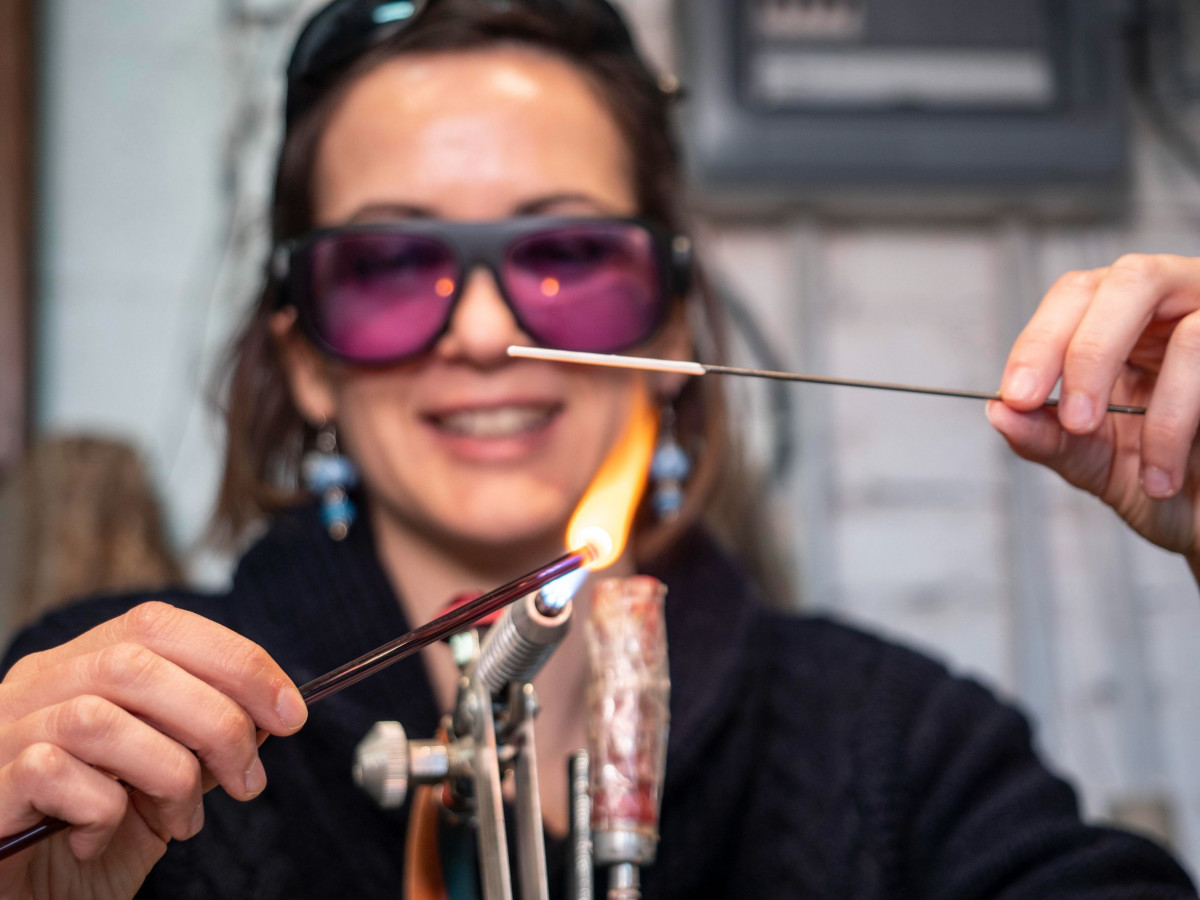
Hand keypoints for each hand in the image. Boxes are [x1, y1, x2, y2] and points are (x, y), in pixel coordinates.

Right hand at [0, 602, 307, 898]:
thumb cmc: (89, 837)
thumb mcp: (163, 782)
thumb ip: (203, 740)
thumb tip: (272, 711)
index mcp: (80, 666)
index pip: (158, 625)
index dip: (235, 659)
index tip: (290, 711)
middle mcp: (36, 685)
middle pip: (136, 662)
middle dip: (217, 718)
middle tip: (248, 780)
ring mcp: (3, 732)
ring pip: (99, 719)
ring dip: (168, 773)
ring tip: (183, 820)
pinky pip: (53, 773)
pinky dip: (100, 809)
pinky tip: (99, 839)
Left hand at [988, 254, 1199, 572]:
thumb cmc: (1160, 479)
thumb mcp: (1092, 461)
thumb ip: (1045, 437)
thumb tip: (997, 412)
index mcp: (1122, 318)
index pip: (1075, 296)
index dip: (1042, 340)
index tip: (1017, 396)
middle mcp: (1176, 303)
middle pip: (1131, 281)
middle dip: (1092, 352)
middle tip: (1076, 422)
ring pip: (1193, 332)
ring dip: (1164, 414)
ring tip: (1150, 478)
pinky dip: (1189, 427)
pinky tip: (1172, 479)